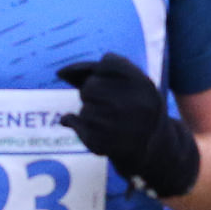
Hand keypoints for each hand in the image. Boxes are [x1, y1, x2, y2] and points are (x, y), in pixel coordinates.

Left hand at [55, 54, 200, 198]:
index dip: (104, 72)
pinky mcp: (100, 144)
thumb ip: (98, 69)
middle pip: (90, 86)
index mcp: (144, 86)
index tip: (115, 84)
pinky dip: (77, 123)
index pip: (106, 63)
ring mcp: (116, 127)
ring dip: (89, 110)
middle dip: (93, 92)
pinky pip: (73, 121)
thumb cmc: (135, 105)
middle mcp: (133, 106)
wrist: (150, 146)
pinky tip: (95, 128)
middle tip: (109, 104)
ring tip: (108, 119)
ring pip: (83, 106)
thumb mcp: (132, 81)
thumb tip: (60, 73)